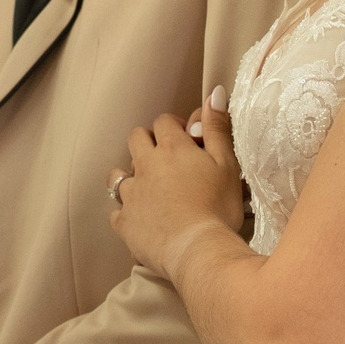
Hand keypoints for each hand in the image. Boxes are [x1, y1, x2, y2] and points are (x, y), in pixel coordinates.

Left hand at [109, 89, 241, 281]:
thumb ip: (217, 128)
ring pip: (118, 174)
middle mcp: (146, 166)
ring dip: (131, 175)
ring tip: (148, 187)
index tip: (188, 140)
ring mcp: (131, 195)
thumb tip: (214, 93)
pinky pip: (117, 211)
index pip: (163, 122)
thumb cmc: (219, 208)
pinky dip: (127, 211)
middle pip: (135, 139)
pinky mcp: (124, 222)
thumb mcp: (227, 164)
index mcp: (172, 149)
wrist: (198, 251)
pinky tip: (141, 219)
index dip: (174, 127)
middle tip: (168, 160)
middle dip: (148, 142)